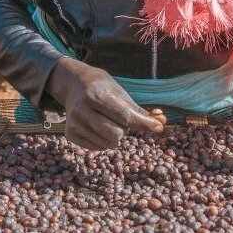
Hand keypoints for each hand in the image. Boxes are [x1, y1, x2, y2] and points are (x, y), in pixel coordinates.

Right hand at [47, 59, 164, 150]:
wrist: (74, 84)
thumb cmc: (103, 89)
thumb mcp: (120, 94)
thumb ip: (139, 111)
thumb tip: (162, 123)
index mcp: (96, 95)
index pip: (124, 116)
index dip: (143, 123)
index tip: (158, 128)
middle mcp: (82, 109)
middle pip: (116, 134)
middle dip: (124, 130)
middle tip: (119, 119)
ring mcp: (74, 123)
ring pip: (108, 144)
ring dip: (115, 137)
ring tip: (108, 122)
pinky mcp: (70, 134)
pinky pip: (97, 148)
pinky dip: (104, 141)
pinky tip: (98, 128)